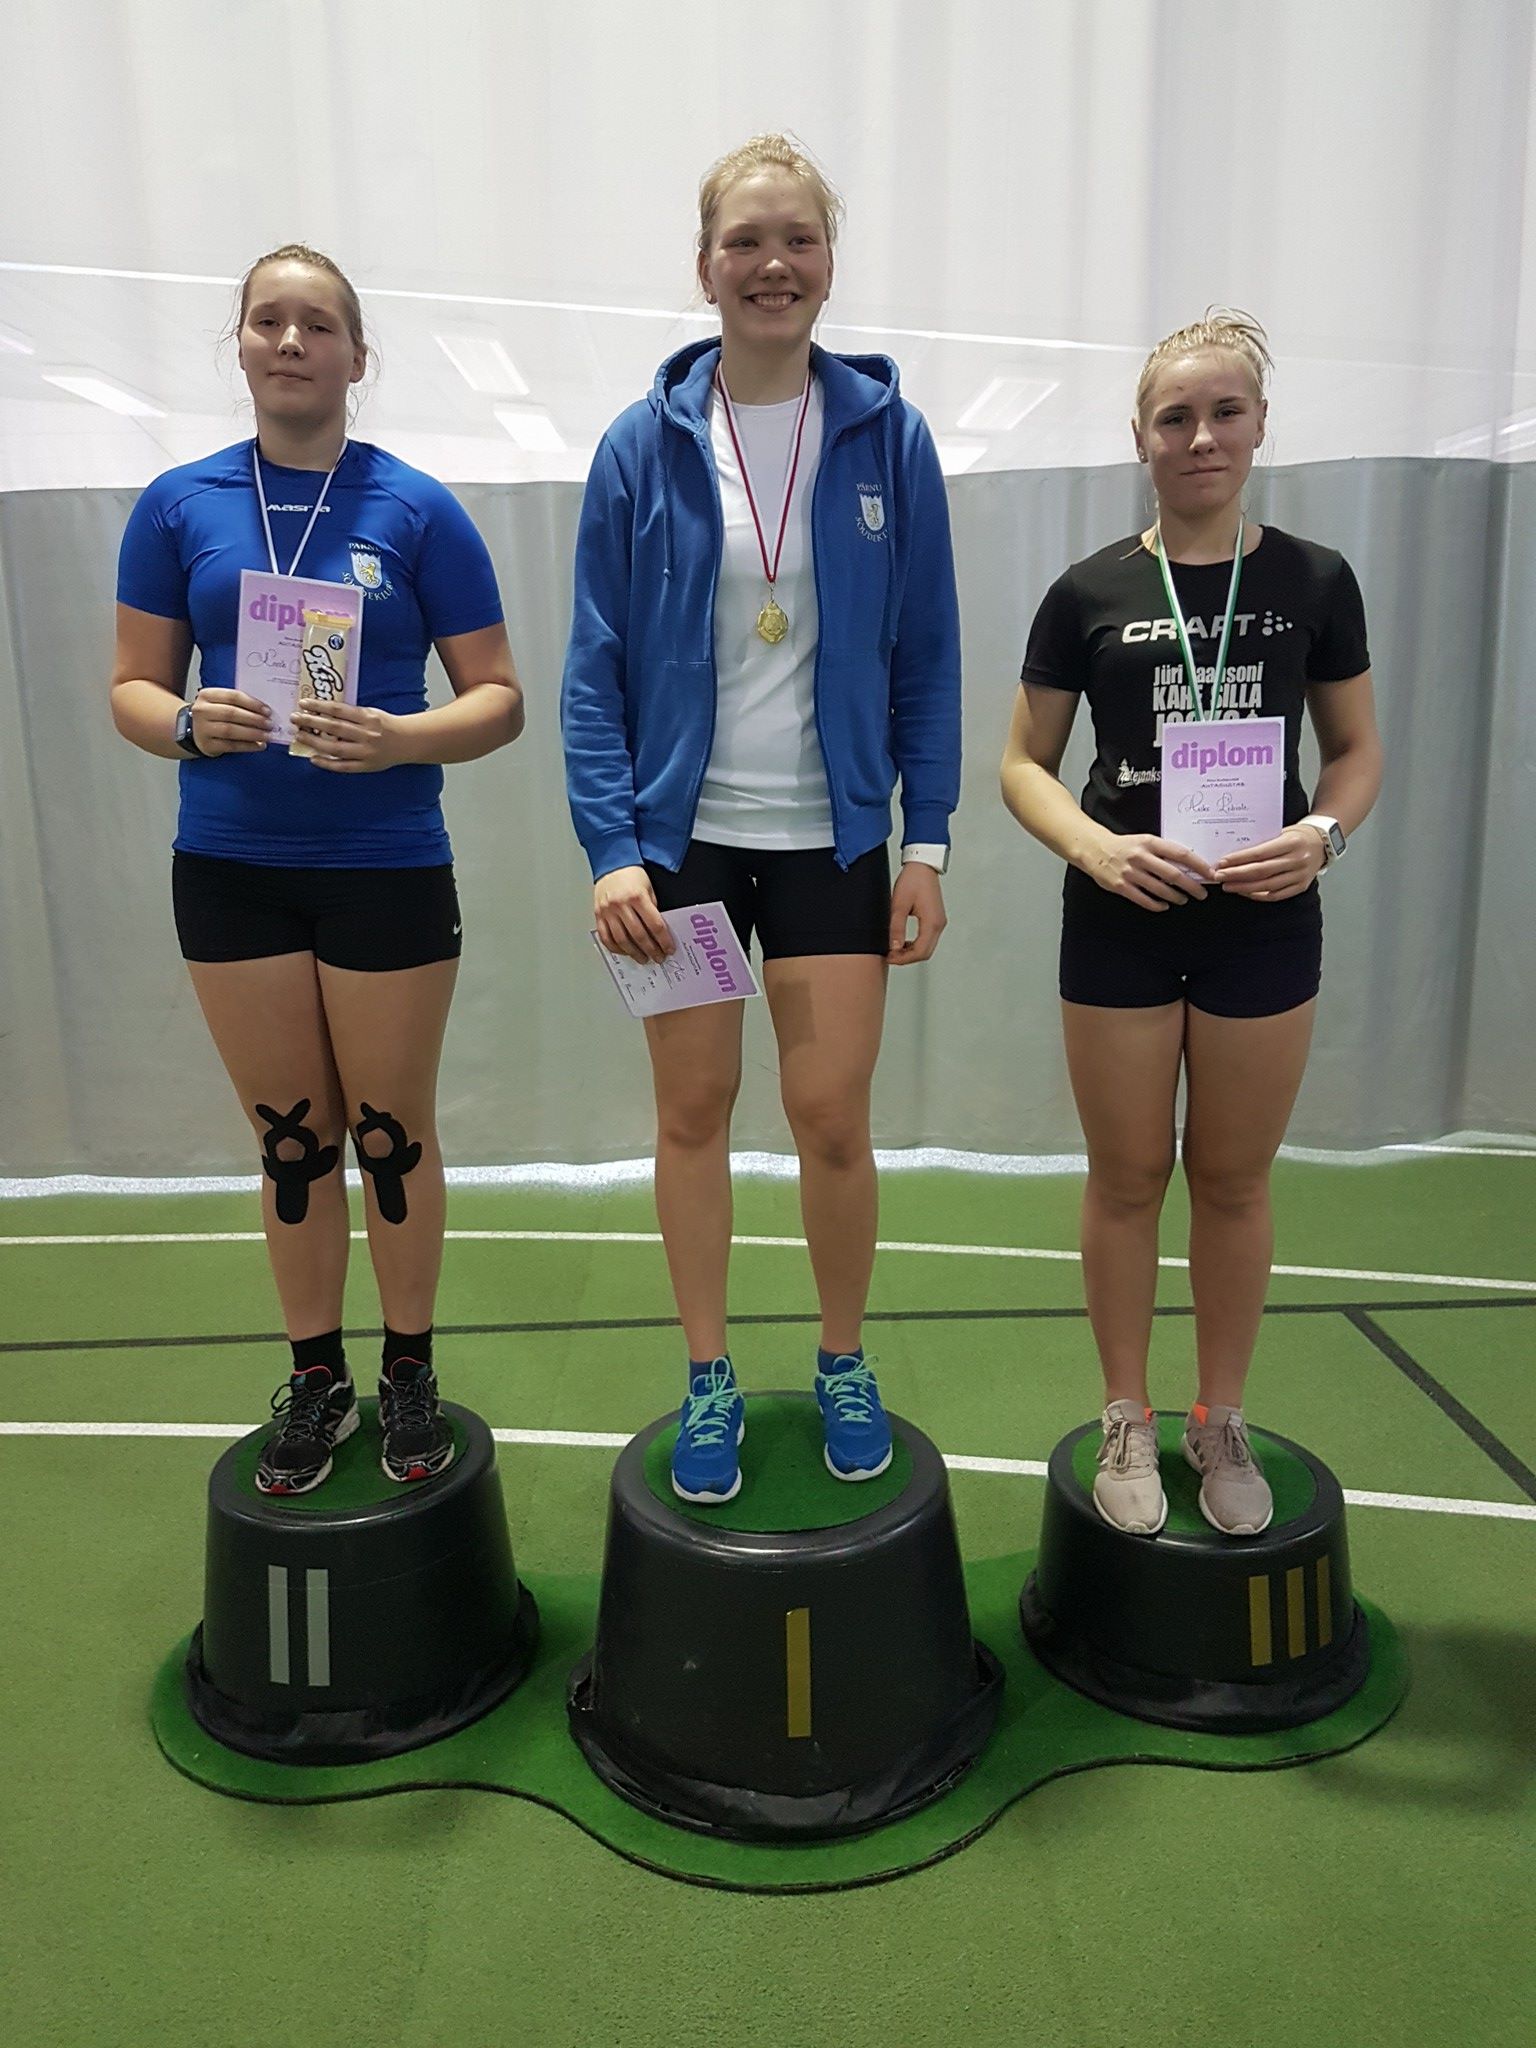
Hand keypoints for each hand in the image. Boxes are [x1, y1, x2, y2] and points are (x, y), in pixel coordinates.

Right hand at [189, 689, 270, 756]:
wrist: (192, 729)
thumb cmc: (212, 714)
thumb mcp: (220, 702)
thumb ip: (238, 703)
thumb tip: (265, 711)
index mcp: (207, 695)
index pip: (233, 696)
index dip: (252, 703)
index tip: (268, 710)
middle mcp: (202, 710)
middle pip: (232, 713)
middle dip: (254, 719)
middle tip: (270, 724)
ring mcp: (202, 728)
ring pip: (231, 730)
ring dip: (252, 733)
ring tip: (267, 735)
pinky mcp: (207, 745)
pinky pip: (231, 746)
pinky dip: (247, 746)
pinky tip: (259, 745)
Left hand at [291, 700, 402, 772]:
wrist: (408, 741)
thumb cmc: (386, 725)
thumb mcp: (371, 713)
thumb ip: (350, 714)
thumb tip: (322, 713)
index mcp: (368, 718)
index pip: (338, 710)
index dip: (319, 706)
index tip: (303, 703)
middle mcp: (366, 735)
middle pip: (334, 728)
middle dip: (312, 722)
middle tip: (295, 718)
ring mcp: (366, 752)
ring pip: (335, 748)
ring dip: (314, 742)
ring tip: (299, 736)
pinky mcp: (366, 766)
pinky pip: (343, 766)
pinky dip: (327, 763)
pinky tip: (313, 758)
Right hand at [594, 865, 674, 963]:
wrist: (612, 864)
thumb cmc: (632, 875)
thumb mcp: (649, 889)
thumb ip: (652, 909)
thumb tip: (658, 933)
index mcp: (637, 897)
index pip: (654, 925)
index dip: (663, 940)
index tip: (668, 949)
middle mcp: (621, 905)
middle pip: (639, 935)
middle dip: (651, 950)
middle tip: (658, 957)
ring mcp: (607, 911)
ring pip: (622, 940)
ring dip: (634, 953)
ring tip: (643, 958)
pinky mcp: (598, 915)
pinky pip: (606, 937)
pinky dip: (615, 948)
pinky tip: (624, 952)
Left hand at [888, 861, 946, 963]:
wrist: (922, 865)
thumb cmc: (913, 880)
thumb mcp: (899, 904)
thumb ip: (896, 927)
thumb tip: (894, 946)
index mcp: (932, 922)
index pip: (920, 951)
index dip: (903, 959)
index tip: (890, 957)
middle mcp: (938, 924)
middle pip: (925, 952)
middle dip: (907, 958)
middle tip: (890, 956)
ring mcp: (938, 922)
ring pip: (927, 947)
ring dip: (911, 952)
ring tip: (894, 949)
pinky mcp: (935, 919)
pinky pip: (927, 939)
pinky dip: (915, 945)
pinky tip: (903, 942)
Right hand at [1085, 832, 1215, 910]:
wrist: (1095, 849)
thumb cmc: (1124, 846)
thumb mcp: (1145, 841)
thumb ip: (1163, 852)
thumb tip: (1189, 866)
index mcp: (1150, 843)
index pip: (1181, 854)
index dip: (1199, 865)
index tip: (1210, 874)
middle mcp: (1141, 857)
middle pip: (1174, 874)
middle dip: (1192, 886)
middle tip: (1202, 894)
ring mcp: (1130, 872)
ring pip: (1160, 889)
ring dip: (1176, 897)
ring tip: (1183, 900)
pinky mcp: (1120, 886)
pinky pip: (1143, 899)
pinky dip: (1156, 905)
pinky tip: (1164, 906)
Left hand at [1215, 825, 1326, 901]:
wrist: (1323, 843)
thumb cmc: (1298, 835)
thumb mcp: (1282, 832)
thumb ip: (1262, 843)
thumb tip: (1234, 855)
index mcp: (1291, 843)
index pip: (1260, 853)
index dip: (1239, 859)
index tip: (1222, 862)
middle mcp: (1297, 860)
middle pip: (1261, 871)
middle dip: (1236, 875)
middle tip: (1219, 876)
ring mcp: (1300, 875)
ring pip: (1266, 886)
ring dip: (1243, 888)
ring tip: (1228, 886)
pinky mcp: (1301, 887)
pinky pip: (1275, 895)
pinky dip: (1258, 895)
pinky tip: (1245, 892)